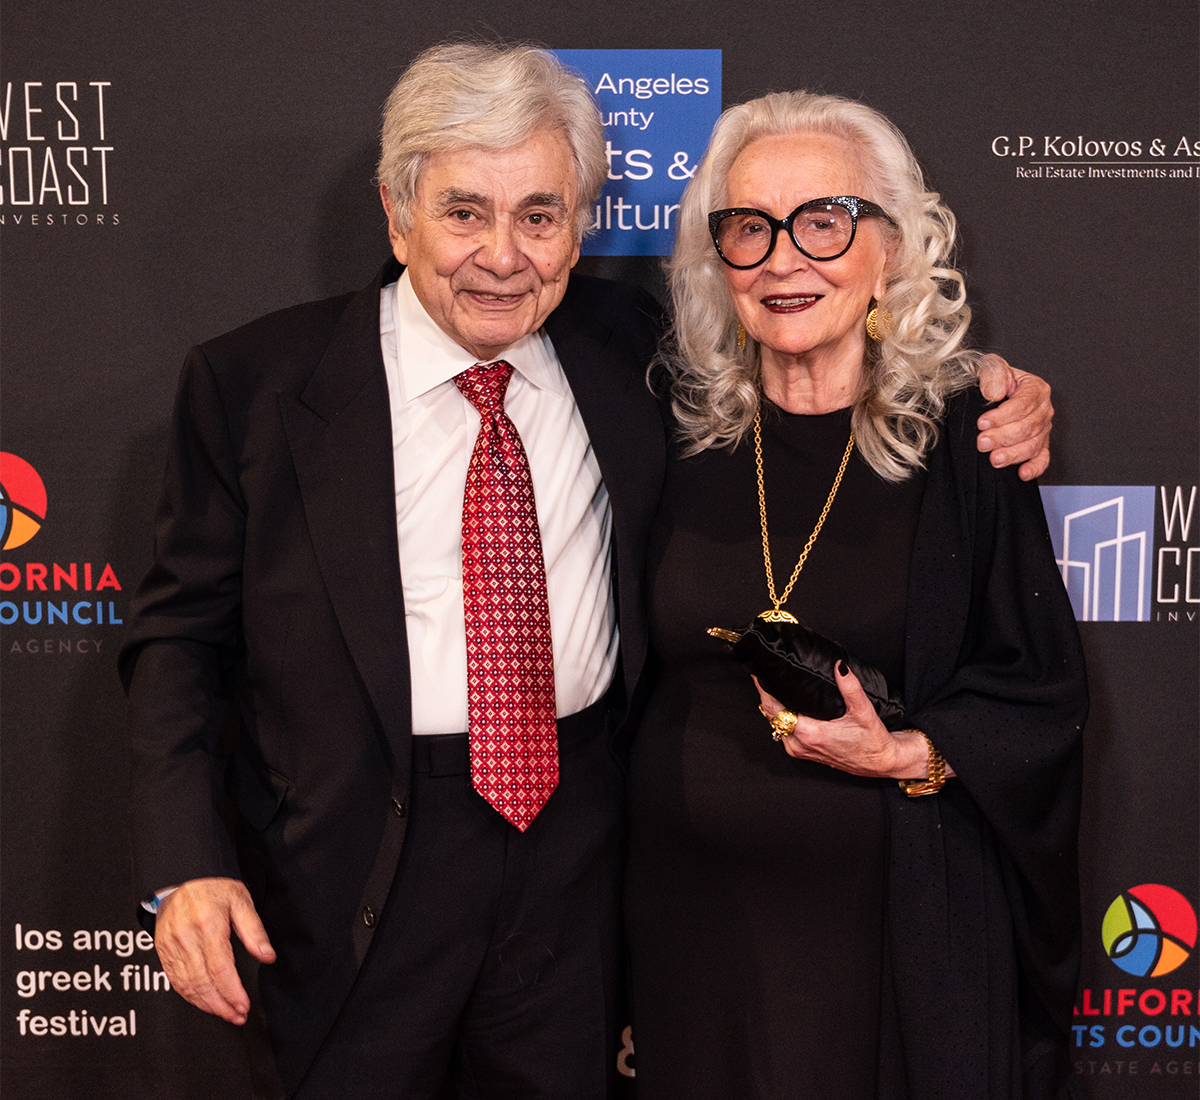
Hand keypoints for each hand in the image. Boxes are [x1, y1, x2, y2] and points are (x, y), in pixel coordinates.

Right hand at [154, 877, 275, 1024]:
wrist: (183, 879)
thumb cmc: (214, 889)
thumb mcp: (241, 900)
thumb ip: (254, 930)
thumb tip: (268, 956)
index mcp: (207, 924)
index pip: (220, 968)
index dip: (232, 991)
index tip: (244, 1006)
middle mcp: (185, 937)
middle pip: (202, 982)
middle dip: (221, 1004)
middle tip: (237, 1015)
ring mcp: (171, 946)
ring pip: (187, 985)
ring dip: (206, 1004)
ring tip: (225, 1013)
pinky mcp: (163, 951)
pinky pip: (175, 981)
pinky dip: (190, 996)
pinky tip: (205, 1003)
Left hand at [753, 668, 929, 778]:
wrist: (880, 762)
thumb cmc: (872, 741)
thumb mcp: (863, 711)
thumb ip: (850, 687)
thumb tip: (839, 666)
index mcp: (809, 733)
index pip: (774, 708)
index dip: (764, 690)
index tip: (759, 673)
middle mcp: (799, 744)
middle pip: (771, 715)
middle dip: (766, 694)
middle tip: (764, 673)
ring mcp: (799, 750)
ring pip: (775, 724)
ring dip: (773, 707)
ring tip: (772, 686)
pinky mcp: (803, 752)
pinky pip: (783, 732)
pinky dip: (781, 717)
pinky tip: (785, 704)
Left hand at [975, 353, 1053, 480]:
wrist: (992, 392)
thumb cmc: (993, 380)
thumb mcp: (990, 368)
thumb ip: (993, 375)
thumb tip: (994, 393)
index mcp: (1035, 388)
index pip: (1024, 403)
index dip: (1003, 415)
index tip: (983, 423)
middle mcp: (1042, 409)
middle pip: (1029, 426)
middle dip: (1004, 437)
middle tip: (983, 442)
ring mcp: (1042, 429)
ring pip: (1034, 444)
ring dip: (1014, 454)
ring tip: (995, 459)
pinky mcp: (1039, 446)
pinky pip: (1042, 459)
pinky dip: (1034, 468)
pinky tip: (1022, 473)